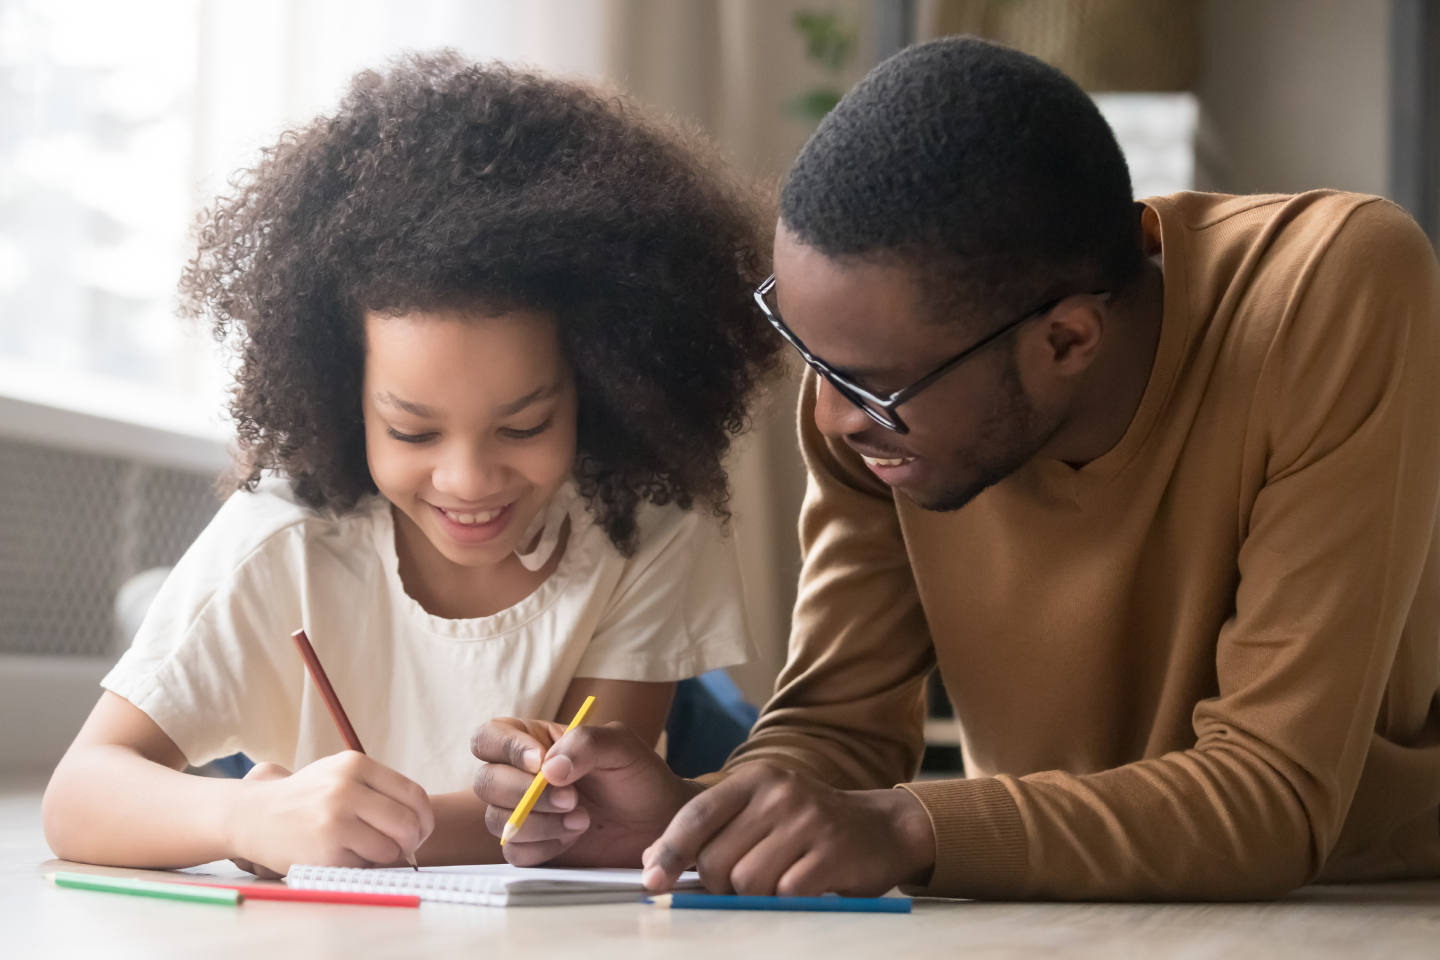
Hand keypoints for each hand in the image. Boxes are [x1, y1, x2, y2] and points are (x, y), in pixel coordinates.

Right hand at [226, 752, 433, 876]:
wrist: (252, 815)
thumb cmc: (304, 799)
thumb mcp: (339, 775)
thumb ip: (378, 790)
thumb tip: (420, 823)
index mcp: (355, 764)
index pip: (413, 794)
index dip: (424, 818)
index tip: (420, 830)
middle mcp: (346, 788)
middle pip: (408, 823)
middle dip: (412, 842)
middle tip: (402, 848)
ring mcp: (336, 820)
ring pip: (390, 849)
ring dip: (385, 857)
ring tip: (365, 850)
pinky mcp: (326, 851)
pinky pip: (365, 866)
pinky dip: (361, 866)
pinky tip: (342, 856)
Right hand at [471, 718, 699, 866]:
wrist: (658, 822)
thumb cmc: (638, 776)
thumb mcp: (621, 746)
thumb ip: (585, 743)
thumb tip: (546, 769)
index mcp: (534, 742)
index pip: (490, 737)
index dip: (506, 749)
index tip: (540, 763)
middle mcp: (521, 776)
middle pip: (486, 782)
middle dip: (525, 793)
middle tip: (572, 799)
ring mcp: (524, 814)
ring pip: (496, 819)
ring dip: (539, 822)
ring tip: (582, 819)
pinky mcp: (532, 847)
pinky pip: (514, 851)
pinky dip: (543, 846)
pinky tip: (573, 838)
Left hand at [640, 764, 935, 896]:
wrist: (881, 828)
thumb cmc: (807, 827)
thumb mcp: (760, 811)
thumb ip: (713, 831)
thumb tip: (654, 863)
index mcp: (754, 779)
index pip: (696, 814)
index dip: (668, 851)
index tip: (652, 881)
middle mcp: (779, 792)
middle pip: (717, 860)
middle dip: (719, 885)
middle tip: (741, 884)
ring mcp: (807, 820)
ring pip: (746, 882)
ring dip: (753, 897)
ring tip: (777, 882)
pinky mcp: (832, 851)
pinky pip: (785, 894)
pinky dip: (786, 902)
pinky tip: (801, 887)